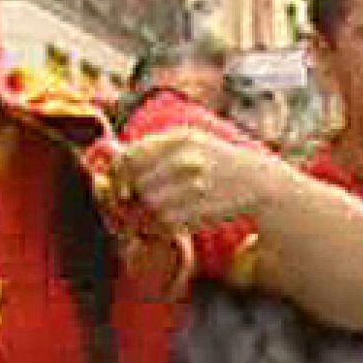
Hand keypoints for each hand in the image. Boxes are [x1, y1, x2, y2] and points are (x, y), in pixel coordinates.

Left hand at [114, 128, 275, 231]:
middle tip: (144, 198)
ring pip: (149, 205)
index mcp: (179, 138)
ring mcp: (194, 187)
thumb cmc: (215, 160)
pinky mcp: (200, 211)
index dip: (119, 173)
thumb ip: (146, 148)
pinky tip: (176, 216)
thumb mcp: (186, 141)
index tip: (122, 182)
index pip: (129, 157)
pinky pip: (165, 222)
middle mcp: (187, 160)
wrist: (258, 181)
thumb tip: (104, 152)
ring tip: (165, 206)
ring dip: (149, 211)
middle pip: (137, 184)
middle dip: (135, 194)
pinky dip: (164, 224)